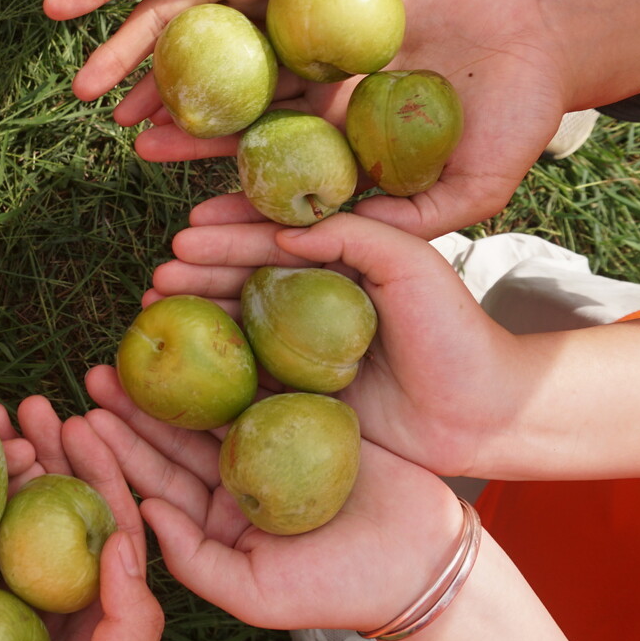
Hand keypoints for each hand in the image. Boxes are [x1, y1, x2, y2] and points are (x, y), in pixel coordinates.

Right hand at [0, 398, 162, 640]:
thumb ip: (130, 622)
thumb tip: (130, 536)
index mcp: (103, 615)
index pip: (109, 524)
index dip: (98, 469)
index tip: (80, 419)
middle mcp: (54, 605)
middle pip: (54, 510)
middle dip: (46, 452)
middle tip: (27, 402)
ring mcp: (0, 609)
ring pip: (2, 521)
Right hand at [45, 0, 459, 99]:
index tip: (52, 9)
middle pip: (164, 22)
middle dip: (119, 56)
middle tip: (81, 94)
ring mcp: (270, 5)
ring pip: (210, 59)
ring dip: (172, 92)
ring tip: (134, 132)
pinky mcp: (312, 31)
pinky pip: (273, 75)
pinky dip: (245, 106)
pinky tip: (219, 138)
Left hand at [82, 371, 462, 632]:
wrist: (423, 559)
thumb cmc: (340, 587)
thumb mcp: (256, 592)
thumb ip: (194, 561)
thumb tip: (143, 513)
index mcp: (216, 523)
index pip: (156, 483)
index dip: (117, 454)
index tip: (83, 423)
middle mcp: (234, 481)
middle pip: (173, 438)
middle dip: (133, 407)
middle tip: (94, 374)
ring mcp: (267, 446)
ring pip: (209, 406)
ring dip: (175, 378)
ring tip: (137, 346)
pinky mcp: (303, 416)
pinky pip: (260, 383)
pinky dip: (233, 360)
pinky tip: (205, 332)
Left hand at [113, 0, 571, 236]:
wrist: (543, 37)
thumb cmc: (520, 122)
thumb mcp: (476, 187)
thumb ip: (418, 218)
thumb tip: (346, 243)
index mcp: (355, 168)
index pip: (284, 201)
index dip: (236, 222)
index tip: (188, 238)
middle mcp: (331, 122)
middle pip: (250, 144)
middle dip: (196, 154)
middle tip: (141, 154)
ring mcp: (328, 70)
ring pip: (251, 84)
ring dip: (199, 97)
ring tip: (141, 111)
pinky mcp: (333, 17)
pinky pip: (275, 24)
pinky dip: (233, 33)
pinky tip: (187, 37)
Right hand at [147, 209, 523, 477]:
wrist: (485, 413)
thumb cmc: (456, 330)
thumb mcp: (411, 263)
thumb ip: (353, 233)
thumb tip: (283, 227)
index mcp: (342, 258)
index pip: (274, 237)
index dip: (228, 235)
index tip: (185, 232)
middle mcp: (318, 300)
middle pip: (246, 277)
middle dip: (199, 273)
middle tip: (158, 273)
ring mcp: (309, 349)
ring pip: (239, 323)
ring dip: (195, 313)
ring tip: (154, 307)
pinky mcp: (305, 394)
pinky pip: (250, 374)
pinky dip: (211, 365)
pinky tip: (178, 358)